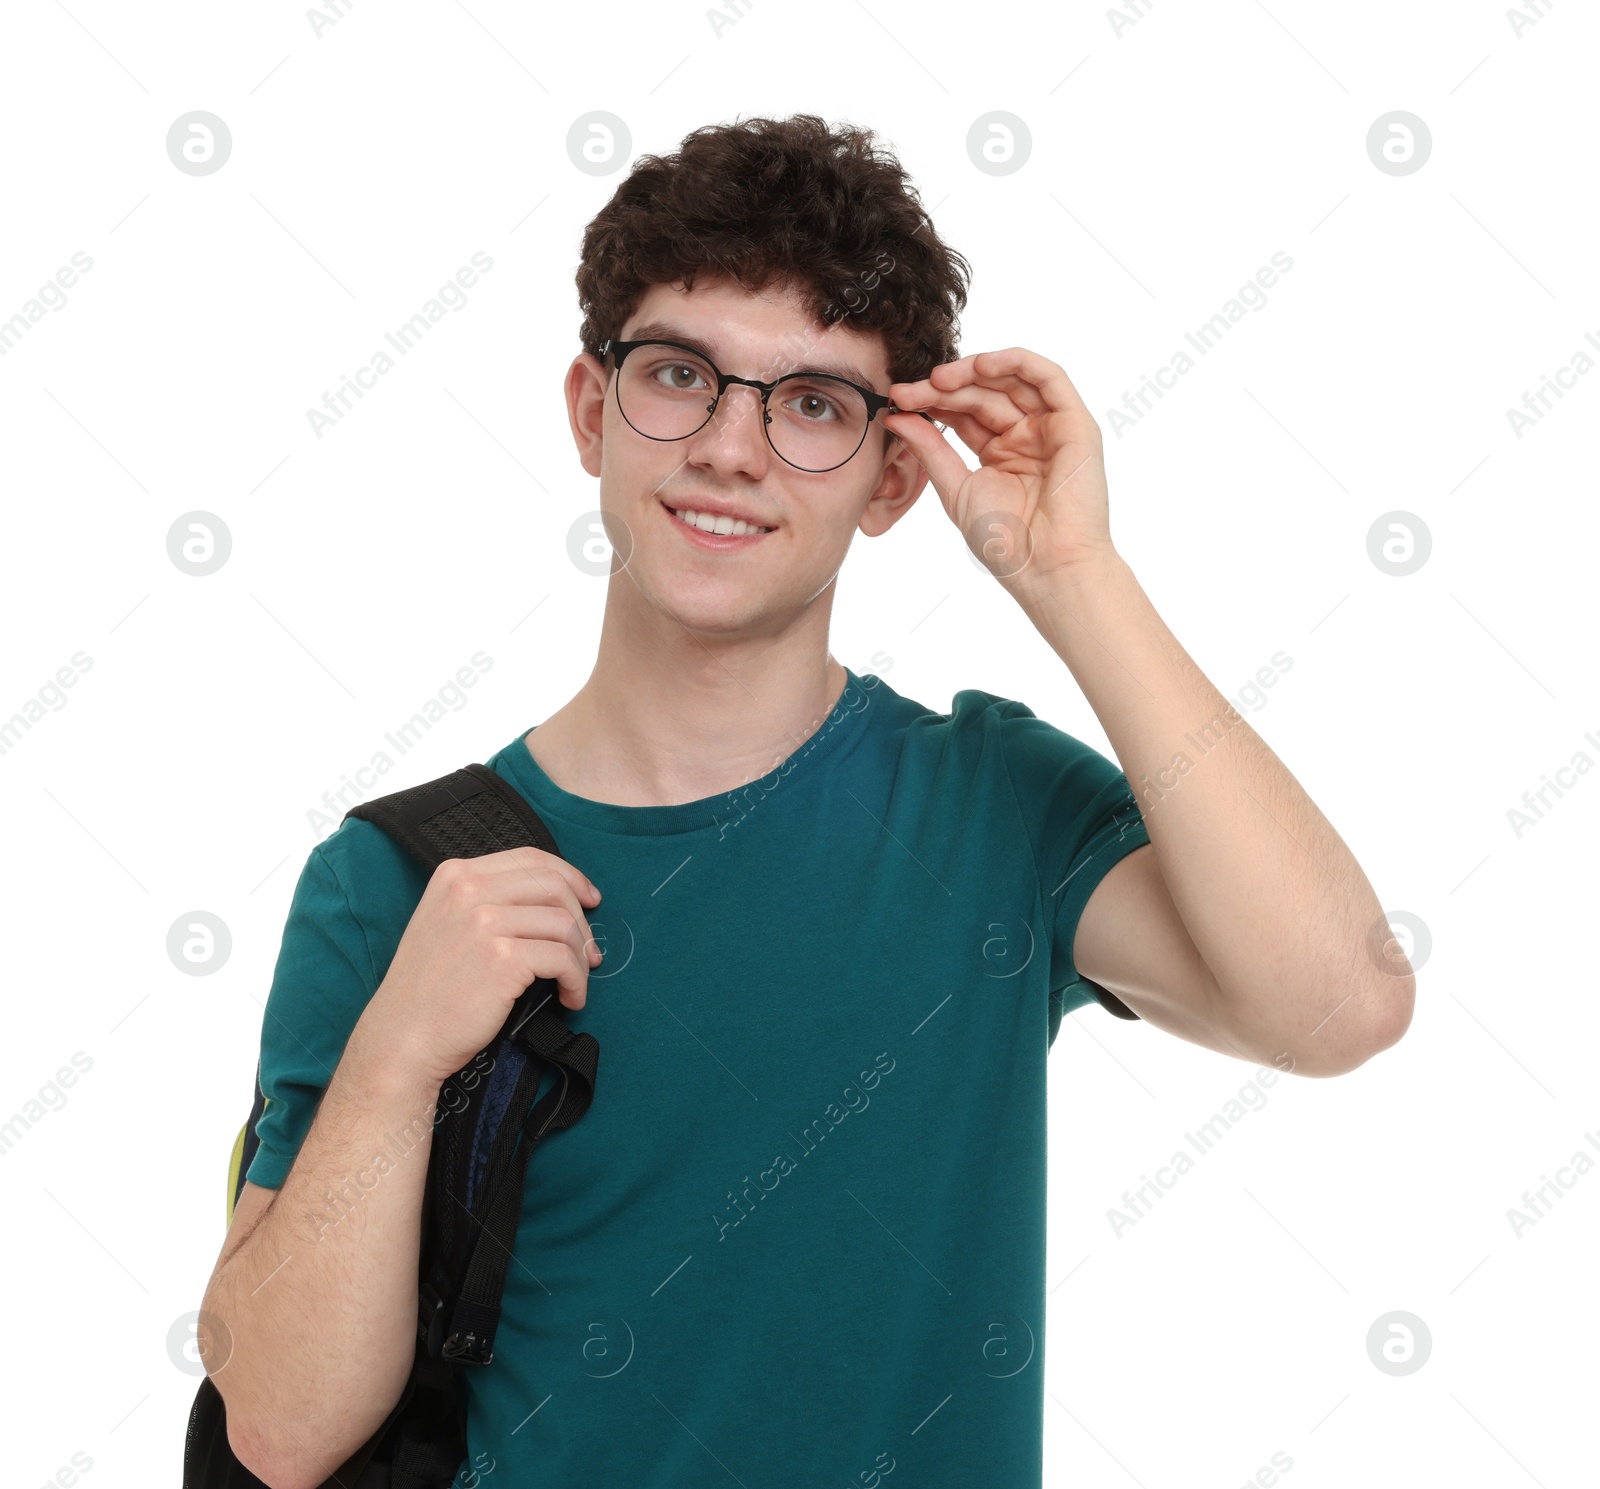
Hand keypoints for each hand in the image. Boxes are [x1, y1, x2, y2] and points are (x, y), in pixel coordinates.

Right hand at [361, 846, 603, 1088]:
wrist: (402, 1038)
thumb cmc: (428, 991)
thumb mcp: (445, 923)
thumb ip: (487, 901)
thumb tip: (553, 900)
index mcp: (455, 875)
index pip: (531, 859)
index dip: (570, 877)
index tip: (588, 900)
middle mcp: (468, 890)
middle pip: (553, 885)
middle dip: (581, 920)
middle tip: (588, 951)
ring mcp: (484, 922)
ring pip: (563, 923)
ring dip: (580, 957)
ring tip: (576, 981)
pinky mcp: (502, 958)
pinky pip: (562, 958)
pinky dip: (576, 980)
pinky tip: (570, 997)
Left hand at [884, 348, 1113, 584]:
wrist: (1044, 566)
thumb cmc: (1005, 541)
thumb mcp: (956, 488)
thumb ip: (930, 449)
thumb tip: (896, 417)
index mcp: (1001, 451)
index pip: (964, 412)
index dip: (931, 400)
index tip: (897, 400)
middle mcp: (1027, 435)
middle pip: (984, 393)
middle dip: (945, 387)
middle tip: (909, 390)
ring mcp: (1052, 427)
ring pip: (1013, 380)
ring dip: (975, 370)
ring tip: (939, 378)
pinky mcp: (1075, 423)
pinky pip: (1048, 378)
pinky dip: (1016, 362)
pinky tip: (982, 364)